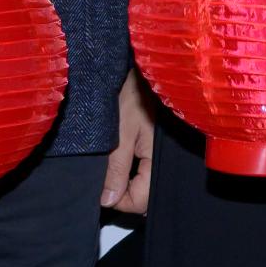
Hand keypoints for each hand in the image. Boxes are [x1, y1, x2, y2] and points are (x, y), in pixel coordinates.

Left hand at [104, 71, 156, 215]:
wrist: (141, 65)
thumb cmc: (132, 94)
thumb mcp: (120, 134)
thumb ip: (116, 169)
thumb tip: (109, 201)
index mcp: (159, 161)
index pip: (141, 201)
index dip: (118, 201)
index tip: (100, 190)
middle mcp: (165, 162)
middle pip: (145, 195)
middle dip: (123, 192)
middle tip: (104, 178)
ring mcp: (162, 154)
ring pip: (144, 182)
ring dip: (126, 180)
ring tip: (110, 167)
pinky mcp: (157, 145)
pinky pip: (145, 169)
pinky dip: (131, 168)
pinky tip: (120, 158)